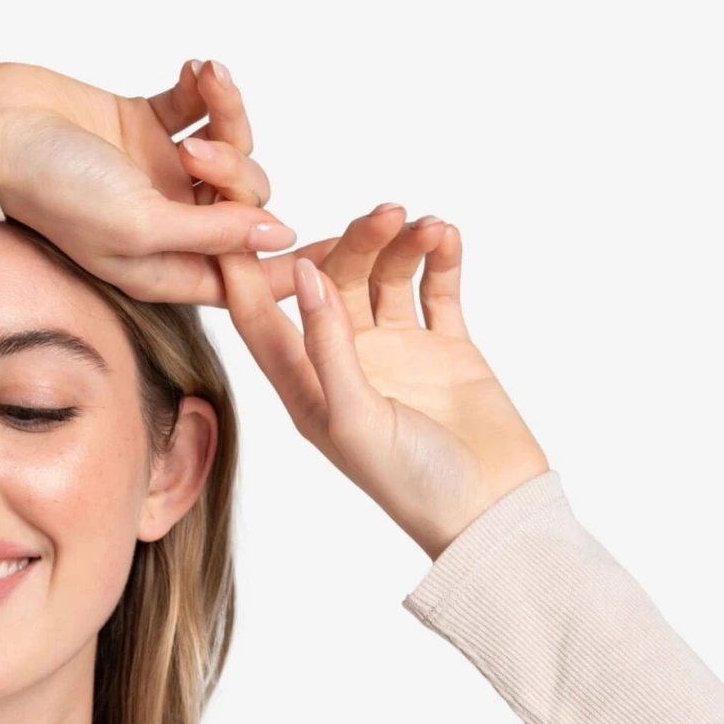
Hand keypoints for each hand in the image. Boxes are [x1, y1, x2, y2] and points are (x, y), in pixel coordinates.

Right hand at [0, 57, 297, 304]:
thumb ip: (210, 235)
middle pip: (244, 207)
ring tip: (204, 88)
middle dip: (237, 174)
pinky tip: (198, 68)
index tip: (336, 255)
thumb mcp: (139, 226)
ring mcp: (159, 175)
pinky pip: (202, 107)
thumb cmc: (53, 190)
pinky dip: (209, 86)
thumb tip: (276, 238)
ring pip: (232, 153)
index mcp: (162, 268)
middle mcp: (166, 226)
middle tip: (198, 155)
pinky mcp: (148, 127)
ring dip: (229, 118)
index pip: (242, 277)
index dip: (287, 269)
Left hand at [216, 204, 550, 558]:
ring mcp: (395, 352)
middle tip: (384, 213)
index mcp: (306, 388)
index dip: (243, 270)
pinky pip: (435, 287)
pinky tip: (447, 235)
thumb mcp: (354, 419)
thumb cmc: (413, 483)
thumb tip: (306, 276)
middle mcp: (344, 363)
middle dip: (352, 242)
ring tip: (425, 225)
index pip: (259, 319)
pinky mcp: (444, 347)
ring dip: (401, 244)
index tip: (233, 214)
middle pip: (331, 281)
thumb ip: (327, 347)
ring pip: (384, 275)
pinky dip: (439, 257)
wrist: (491, 510)